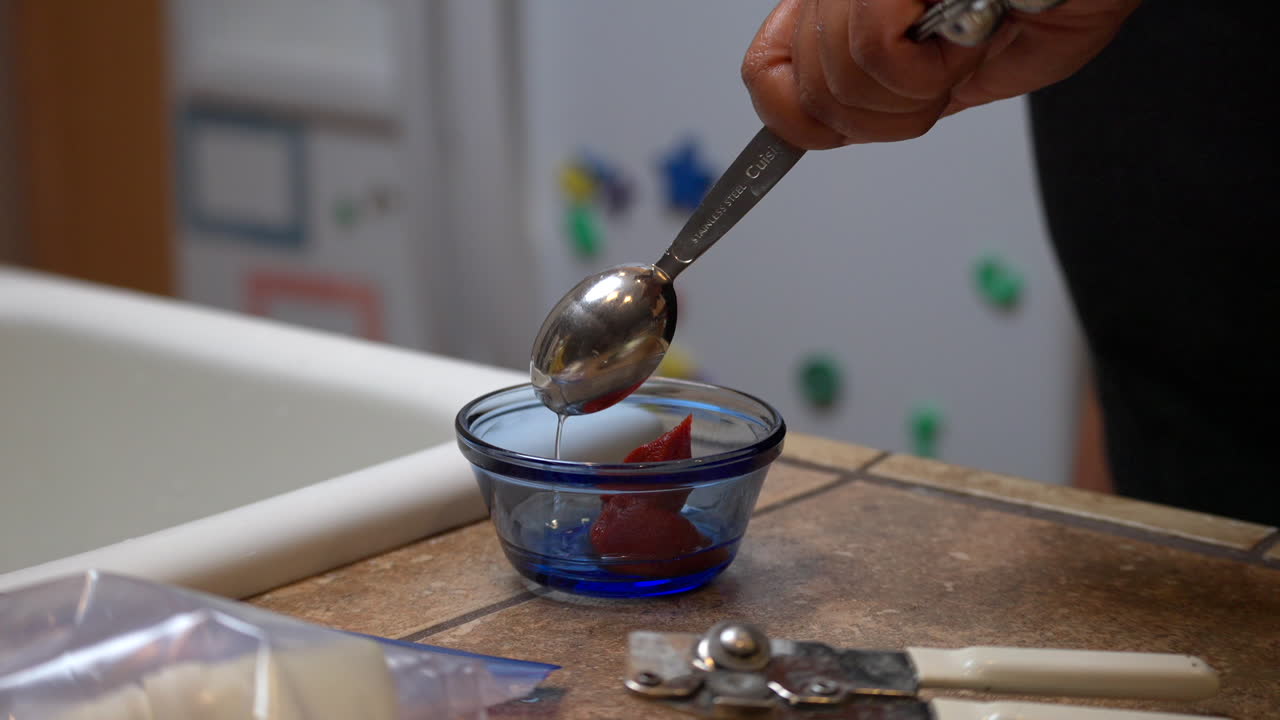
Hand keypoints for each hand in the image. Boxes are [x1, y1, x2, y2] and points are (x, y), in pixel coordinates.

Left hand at [742, 0, 1140, 147]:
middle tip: (941, 80)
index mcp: (849, 5)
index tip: (828, 135)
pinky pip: (874, 50)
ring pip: (840, 77)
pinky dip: (929, 68)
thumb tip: (813, 128)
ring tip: (964, 46)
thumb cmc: (1054, 4)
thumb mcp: (952, 73)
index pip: (764, 71)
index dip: (791, 120)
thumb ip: (880, 97)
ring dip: (917, 91)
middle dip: (883, 116)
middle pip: (809, 90)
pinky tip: (965, 35)